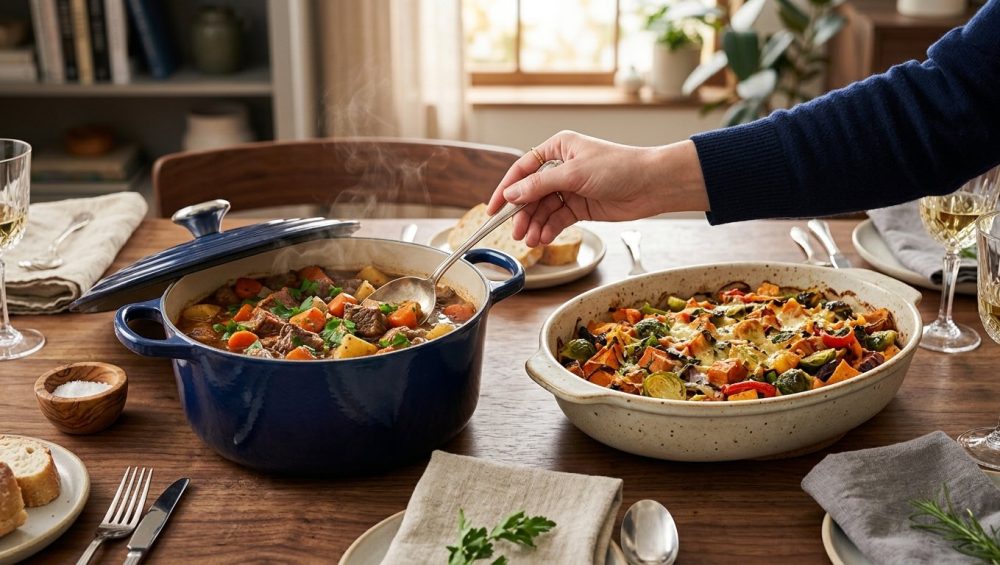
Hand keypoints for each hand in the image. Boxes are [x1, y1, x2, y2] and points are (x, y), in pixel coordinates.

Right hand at [486, 131, 707, 245]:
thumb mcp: (574, 174)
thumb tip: (511, 194)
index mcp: (557, 149)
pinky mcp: (581, 206)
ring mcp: (571, 188)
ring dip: (536, 225)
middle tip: (515, 233)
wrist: (652, 184)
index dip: (506, 189)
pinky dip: (549, 229)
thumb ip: (540, 186)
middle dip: (522, 214)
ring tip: (531, 241)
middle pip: (531, 193)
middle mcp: (561, 168)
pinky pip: (558, 219)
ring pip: (544, 209)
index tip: (493, 209)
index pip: (522, 170)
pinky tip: (543, 239)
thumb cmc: (619, 167)